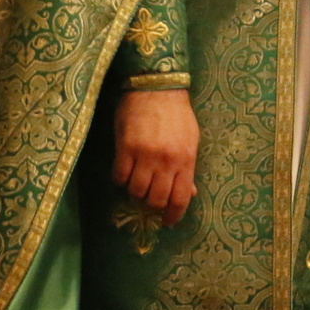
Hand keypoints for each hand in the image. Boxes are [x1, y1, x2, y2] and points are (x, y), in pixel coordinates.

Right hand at [114, 88, 198, 221]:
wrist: (156, 87)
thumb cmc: (177, 113)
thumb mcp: (190, 140)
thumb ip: (188, 168)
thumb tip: (188, 193)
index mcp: (186, 160)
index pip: (180, 198)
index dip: (173, 215)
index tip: (168, 222)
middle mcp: (166, 161)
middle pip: (156, 199)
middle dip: (153, 205)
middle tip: (150, 199)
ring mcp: (144, 156)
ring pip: (136, 191)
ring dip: (136, 192)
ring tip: (137, 182)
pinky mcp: (124, 148)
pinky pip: (119, 177)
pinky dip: (121, 180)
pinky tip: (124, 171)